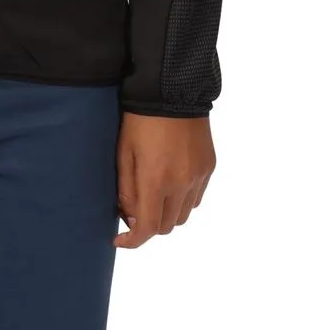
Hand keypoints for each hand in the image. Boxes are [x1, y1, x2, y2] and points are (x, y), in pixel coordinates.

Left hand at [114, 113, 214, 248]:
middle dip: (149, 225)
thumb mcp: (123, 151)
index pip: (148, 228)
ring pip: (183, 215)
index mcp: (156, 179)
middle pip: (167, 226)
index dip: (133, 241)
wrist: (172, 88)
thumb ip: (126, 188)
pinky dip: (183, 200)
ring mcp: (198, 176)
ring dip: (167, 214)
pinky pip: (196, 197)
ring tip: (153, 195)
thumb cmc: (139, 118)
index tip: (120, 240)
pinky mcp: (208, 167)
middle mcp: (181, 183)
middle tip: (133, 210)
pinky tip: (171, 184)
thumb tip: (129, 217)